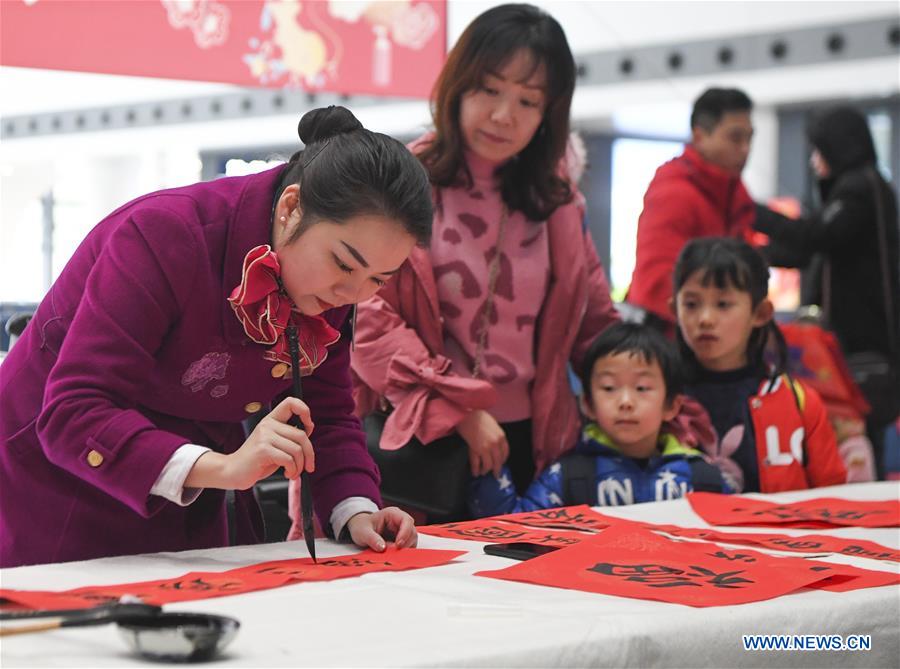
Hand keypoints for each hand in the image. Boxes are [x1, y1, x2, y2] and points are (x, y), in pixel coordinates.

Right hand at [185, 397, 314, 489]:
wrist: (233, 471)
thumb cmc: (257, 459)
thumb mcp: (275, 444)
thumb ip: (289, 437)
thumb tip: (309, 431)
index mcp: (271, 420)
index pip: (291, 403)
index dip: (304, 411)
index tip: (309, 427)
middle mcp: (267, 424)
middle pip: (301, 434)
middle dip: (309, 454)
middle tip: (308, 466)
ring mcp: (264, 436)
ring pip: (297, 449)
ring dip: (300, 466)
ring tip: (293, 472)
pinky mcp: (263, 450)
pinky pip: (288, 459)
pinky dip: (292, 470)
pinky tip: (287, 473)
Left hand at [346, 507, 417, 551]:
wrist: (360, 529)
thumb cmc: (361, 526)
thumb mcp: (363, 532)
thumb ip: (372, 539)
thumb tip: (382, 547)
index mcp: (392, 513)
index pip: (406, 521)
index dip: (405, 533)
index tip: (398, 545)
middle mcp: (400, 521)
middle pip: (412, 531)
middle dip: (405, 543)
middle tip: (393, 553)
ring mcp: (402, 530)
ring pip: (412, 540)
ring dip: (404, 549)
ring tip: (391, 554)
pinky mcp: (402, 540)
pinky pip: (407, 546)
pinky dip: (402, 552)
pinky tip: (393, 555)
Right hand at [457, 409, 508, 476]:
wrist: (468, 414)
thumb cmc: (478, 417)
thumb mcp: (492, 425)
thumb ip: (495, 435)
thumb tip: (494, 445)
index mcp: (501, 436)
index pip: (505, 452)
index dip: (503, 460)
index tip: (500, 463)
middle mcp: (497, 443)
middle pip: (499, 461)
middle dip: (497, 469)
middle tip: (495, 475)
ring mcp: (488, 447)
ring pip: (489, 465)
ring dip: (486, 471)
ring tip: (483, 473)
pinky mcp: (478, 449)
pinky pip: (478, 463)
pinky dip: (477, 470)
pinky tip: (475, 473)